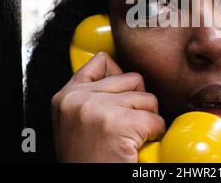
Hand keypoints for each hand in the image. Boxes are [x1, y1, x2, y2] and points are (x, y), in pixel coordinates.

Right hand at [51, 52, 165, 161]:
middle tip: (124, 128)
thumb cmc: (88, 159)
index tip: (122, 97)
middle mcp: (77, 99)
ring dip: (147, 120)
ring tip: (128, 139)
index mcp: (65, 97)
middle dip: (137, 103)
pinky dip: (154, 136)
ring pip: (147, 98)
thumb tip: (122, 73)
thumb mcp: (78, 122)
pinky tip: (136, 148)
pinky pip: (155, 120)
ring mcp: (95, 109)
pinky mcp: (116, 124)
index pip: (101, 61)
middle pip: (133, 78)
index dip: (120, 76)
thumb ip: (94, 95)